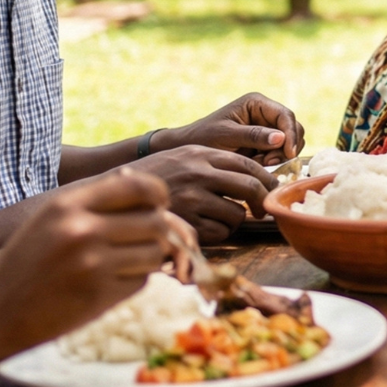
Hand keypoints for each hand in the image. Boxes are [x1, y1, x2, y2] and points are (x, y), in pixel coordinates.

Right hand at [0, 169, 170, 358]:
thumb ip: (93, 200)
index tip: (157, 206)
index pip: (139, 186)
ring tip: (125, 262)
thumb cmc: (24, 263)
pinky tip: (110, 283)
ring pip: (154, 252)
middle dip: (159, 231)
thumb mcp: (49, 218)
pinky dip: (134, 281)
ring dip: (149, 259)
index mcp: (68, 204)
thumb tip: (141, 182)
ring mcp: (92, 264)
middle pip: (156, 220)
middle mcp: (82, 229)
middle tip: (145, 239)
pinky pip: (141, 281)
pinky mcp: (98, 296)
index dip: (157, 195)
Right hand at [126, 144, 276, 242]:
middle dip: (263, 201)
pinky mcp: (184, 224)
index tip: (272, 189)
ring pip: (237, 214)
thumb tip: (257, 177)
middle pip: (250, 188)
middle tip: (262, 210)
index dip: (267, 179)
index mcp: (201, 153)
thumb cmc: (156, 174)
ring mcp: (191, 199)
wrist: (114, 192)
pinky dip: (220, 233)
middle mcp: (198, 174)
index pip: (247, 165)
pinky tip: (205, 227)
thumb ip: (216, 161)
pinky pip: (221, 233)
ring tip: (220, 217)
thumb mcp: (184, 155)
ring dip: (236, 219)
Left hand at [155, 92, 304, 163]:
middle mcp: (265, 113)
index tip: (289, 153)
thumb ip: (253, 136)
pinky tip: (256, 164)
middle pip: (293, 128)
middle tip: (269, 162)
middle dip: (285, 147)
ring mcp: (267, 129)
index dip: (290, 134)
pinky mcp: (265, 144)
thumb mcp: (226, 136)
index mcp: (256, 103)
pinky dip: (273, 162)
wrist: (190, 149)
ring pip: (290, 143)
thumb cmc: (203, 138)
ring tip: (259, 163)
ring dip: (279, 156)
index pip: (285, 115)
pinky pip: (280, 154)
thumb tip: (281, 138)